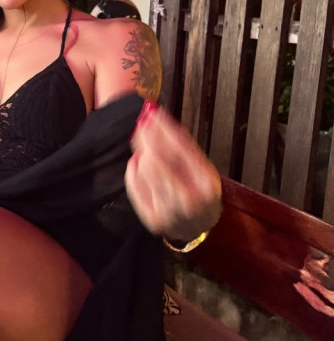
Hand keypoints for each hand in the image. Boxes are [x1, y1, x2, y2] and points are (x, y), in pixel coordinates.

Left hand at [126, 102, 221, 240]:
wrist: (198, 227)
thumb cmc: (200, 192)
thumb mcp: (203, 169)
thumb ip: (183, 147)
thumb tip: (159, 118)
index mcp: (207, 185)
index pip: (180, 148)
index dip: (164, 128)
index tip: (153, 112)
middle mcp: (190, 201)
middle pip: (157, 159)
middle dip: (147, 137)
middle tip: (142, 122)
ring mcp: (170, 213)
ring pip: (145, 171)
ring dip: (141, 152)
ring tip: (144, 144)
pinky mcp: (152, 220)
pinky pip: (134, 187)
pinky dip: (133, 170)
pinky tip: (137, 161)